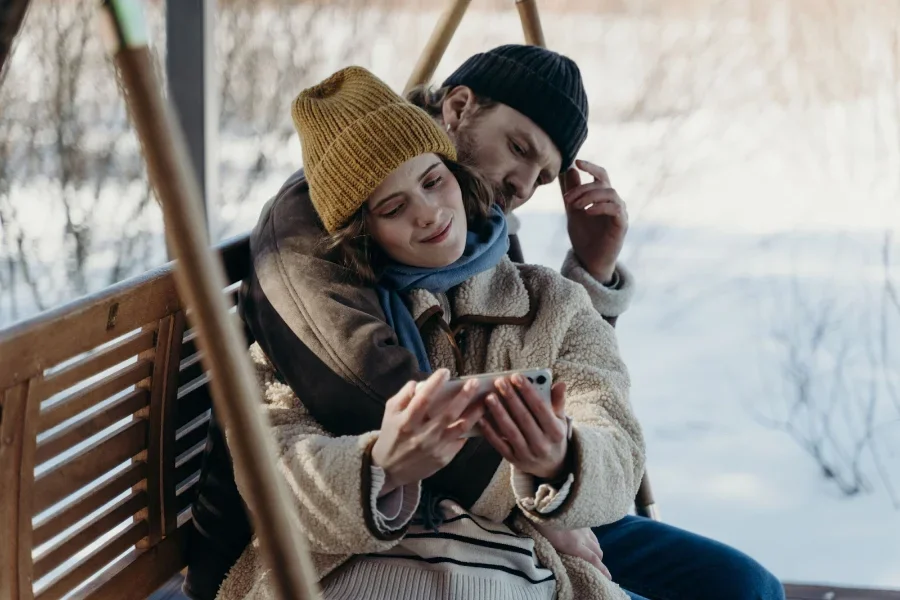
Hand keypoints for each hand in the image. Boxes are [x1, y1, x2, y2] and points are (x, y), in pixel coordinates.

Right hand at [372, 369, 485, 494]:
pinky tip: (477, 419)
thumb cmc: (391, 435)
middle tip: (475, 382)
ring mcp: (435, 448)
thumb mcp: (390, 413)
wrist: (389, 469)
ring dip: (475, 413)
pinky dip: (469, 429)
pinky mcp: (443, 459)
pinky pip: (459, 441)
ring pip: (461, 428)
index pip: (423, 399)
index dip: (435, 384)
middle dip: (464, 396)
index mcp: (407, 422)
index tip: (446, 371)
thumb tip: (421, 383)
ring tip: (484, 400)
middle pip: (449, 413)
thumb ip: (404, 396)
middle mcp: (422, 436)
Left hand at [480, 374, 568, 480]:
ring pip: (510, 431)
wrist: (551, 466)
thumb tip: (561, 384)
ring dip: (499, 413)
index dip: (528, 391)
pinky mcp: (514, 460)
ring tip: (489, 397)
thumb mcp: (560, 420)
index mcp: (556, 432)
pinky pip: (500, 445)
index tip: (516, 376)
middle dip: (510, 398)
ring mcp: (527, 454)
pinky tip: (481, 418)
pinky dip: (490, 432)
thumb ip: (558, 402)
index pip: (540, 408)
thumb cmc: (553, 436)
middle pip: (524, 418)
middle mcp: (542, 444)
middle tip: (499, 382)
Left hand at [534, 524, 610, 579]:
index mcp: (575, 546)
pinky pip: (591, 532)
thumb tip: (569, 560)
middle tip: (595, 566)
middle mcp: (583, 537)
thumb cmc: (543, 528)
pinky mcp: (581, 519)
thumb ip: (564, 553)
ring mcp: (583, 527)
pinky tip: (585, 538)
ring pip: (596, 542)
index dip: (602, 569)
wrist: (545, 507)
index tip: (609, 577)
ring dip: (596, 549)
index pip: (593, 559)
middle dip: (599, 560)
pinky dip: (591, 539)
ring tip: (590, 553)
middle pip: (598, 551)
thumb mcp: (551, 545)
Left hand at [562, 160, 628, 283]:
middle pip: (602, 183)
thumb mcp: (573, 211)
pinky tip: (587, 212)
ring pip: (609, 193)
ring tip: (574, 206)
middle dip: (582, 188)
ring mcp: (620, 212)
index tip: (577, 162)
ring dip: (589, 196)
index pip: (601, 175)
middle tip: (566, 199)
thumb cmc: (584, 236)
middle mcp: (614, 201)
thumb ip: (572, 192)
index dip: (591, 166)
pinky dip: (600, 207)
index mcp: (603, 197)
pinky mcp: (622, 224)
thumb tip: (569, 169)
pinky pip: (615, 208)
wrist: (590, 260)